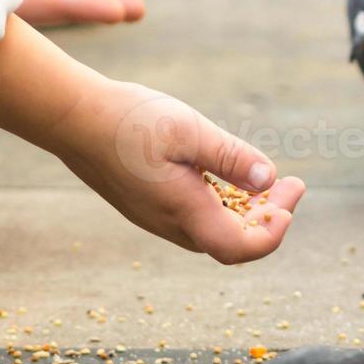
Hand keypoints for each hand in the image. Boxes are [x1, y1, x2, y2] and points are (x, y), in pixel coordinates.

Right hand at [0, 17, 305, 262]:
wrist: (70, 116)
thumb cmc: (127, 119)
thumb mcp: (189, 129)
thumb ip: (232, 157)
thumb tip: (269, 180)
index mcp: (182, 210)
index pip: (239, 247)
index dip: (273, 233)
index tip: (291, 198)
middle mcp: (168, 223)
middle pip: (231, 242)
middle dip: (269, 218)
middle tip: (293, 185)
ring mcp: (154, 217)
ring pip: (212, 231)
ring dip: (247, 212)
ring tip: (269, 182)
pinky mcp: (147, 204)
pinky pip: (194, 218)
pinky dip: (222, 205)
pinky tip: (229, 176)